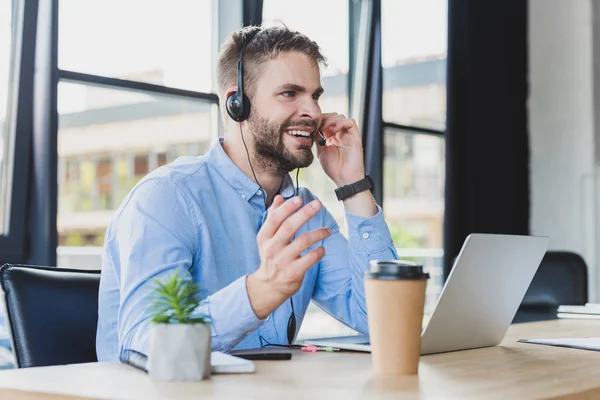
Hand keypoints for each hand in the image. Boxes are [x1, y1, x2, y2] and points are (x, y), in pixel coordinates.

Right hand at [246, 195, 331, 318]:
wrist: (268, 286)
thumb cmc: (270, 257)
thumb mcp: (267, 238)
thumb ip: (273, 217)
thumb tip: (279, 198)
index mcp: (265, 237)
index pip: (275, 219)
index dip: (287, 208)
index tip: (299, 199)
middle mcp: (272, 248)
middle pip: (289, 227)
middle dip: (304, 214)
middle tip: (318, 204)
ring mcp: (282, 261)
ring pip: (303, 241)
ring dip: (318, 233)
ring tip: (328, 230)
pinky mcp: (293, 272)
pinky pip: (310, 258)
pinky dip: (319, 252)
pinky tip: (322, 249)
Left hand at [317, 113, 365, 185]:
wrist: (344, 178)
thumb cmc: (334, 168)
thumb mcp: (321, 151)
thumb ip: (318, 139)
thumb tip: (313, 128)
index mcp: (332, 138)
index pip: (326, 122)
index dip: (319, 121)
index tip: (313, 127)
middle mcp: (341, 134)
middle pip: (333, 116)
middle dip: (324, 119)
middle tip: (319, 127)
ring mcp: (348, 135)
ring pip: (341, 117)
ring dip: (331, 120)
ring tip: (326, 130)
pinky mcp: (355, 136)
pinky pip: (350, 122)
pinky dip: (341, 122)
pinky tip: (334, 130)